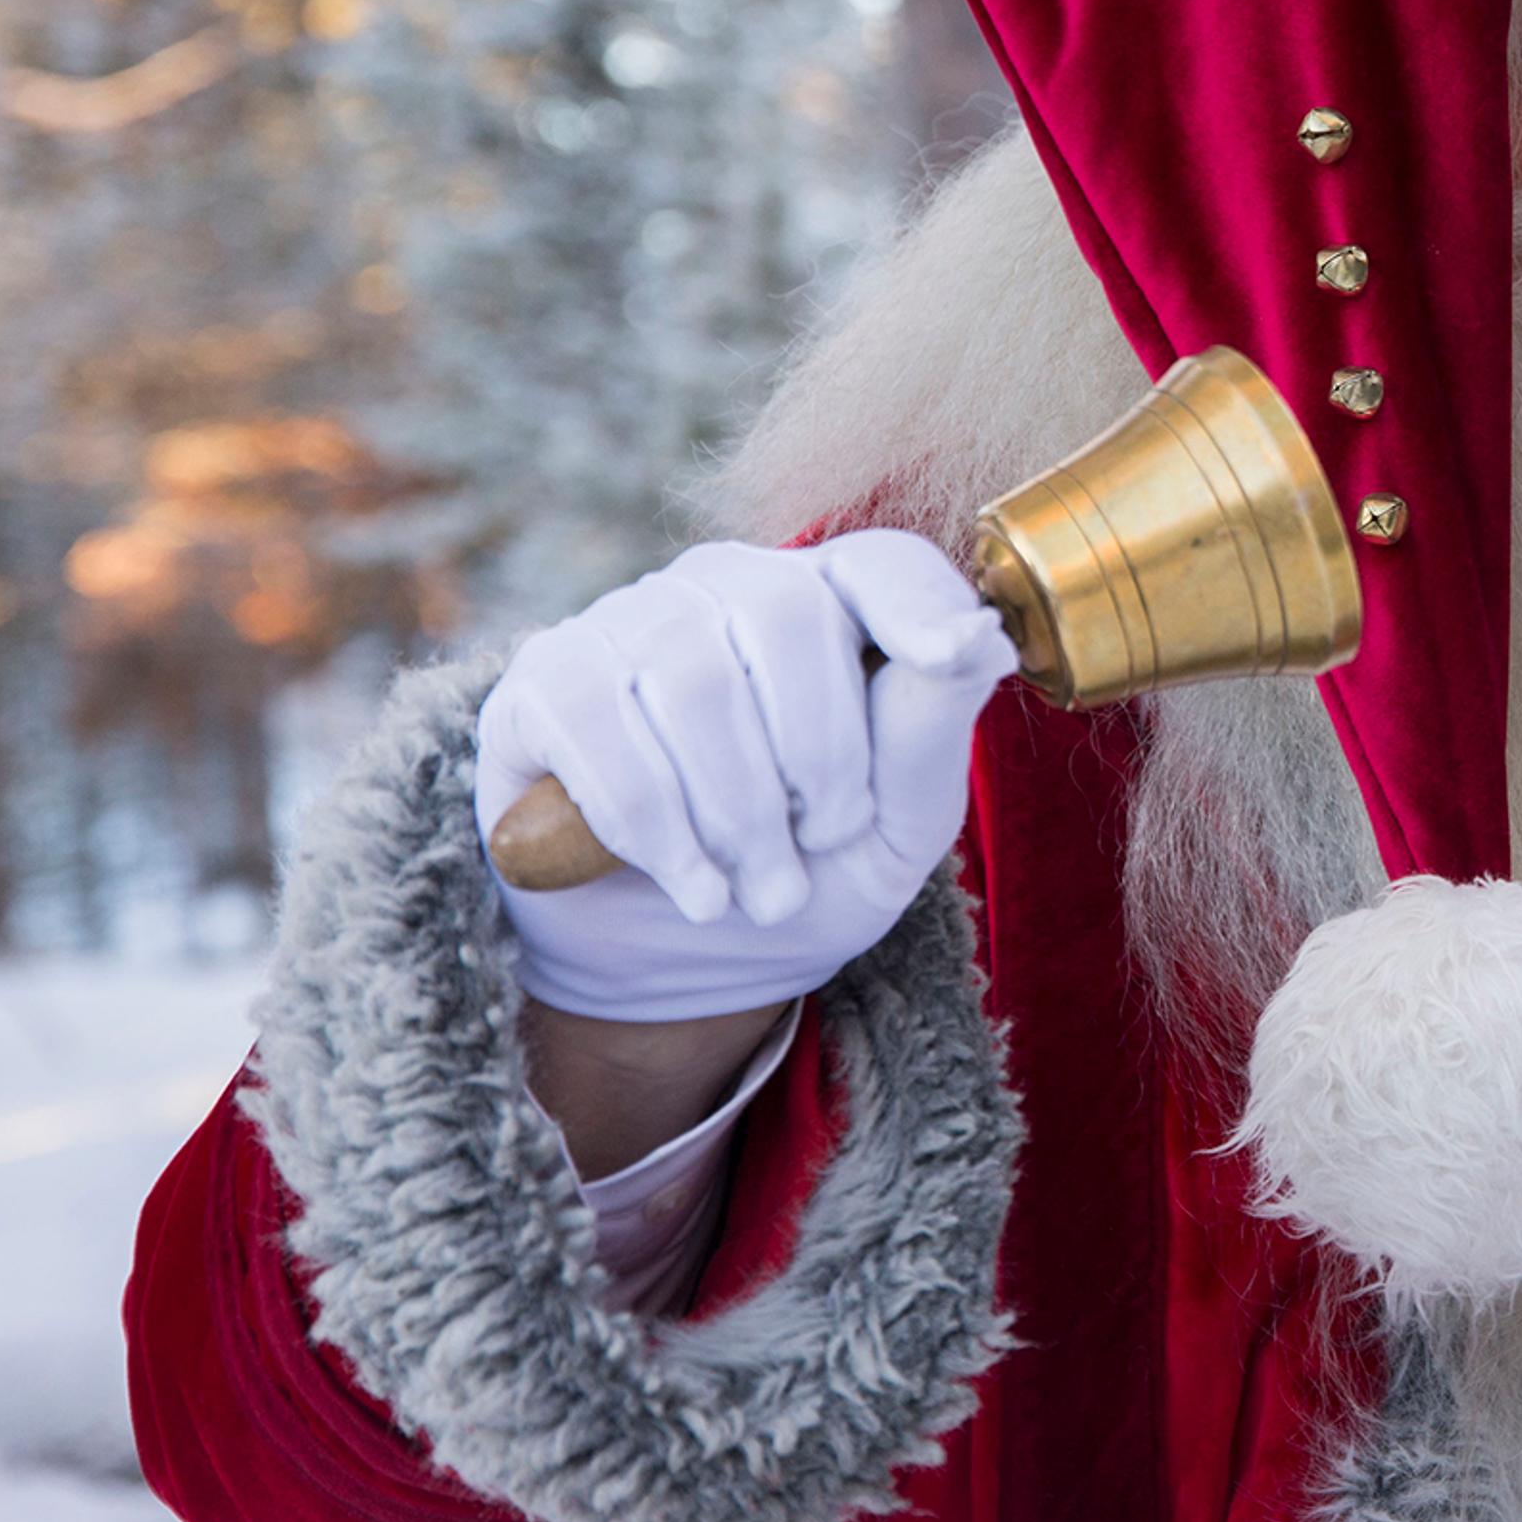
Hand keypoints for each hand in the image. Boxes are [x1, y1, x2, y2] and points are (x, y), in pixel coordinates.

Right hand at [474, 532, 1014, 1021]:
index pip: (880, 564)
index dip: (918, 603)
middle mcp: (726, 588)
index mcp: (830, 603)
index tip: (952, 657)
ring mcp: (627, 623)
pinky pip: (596, 725)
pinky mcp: (543, 681)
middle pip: (787, 617)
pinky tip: (692, 886)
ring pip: (691, 681)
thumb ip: (930, 730)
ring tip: (760, 892)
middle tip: (817, 849)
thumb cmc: (804, 873)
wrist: (675, 957)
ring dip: (738, 813)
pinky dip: (655, 824)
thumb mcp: (894, 826)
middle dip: (818, 758)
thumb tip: (979, 638)